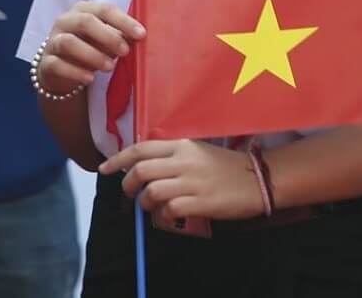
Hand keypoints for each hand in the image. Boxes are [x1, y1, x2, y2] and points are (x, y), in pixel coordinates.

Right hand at [38, 1, 143, 95]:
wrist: (59, 71)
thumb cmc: (88, 48)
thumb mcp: (105, 40)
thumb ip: (120, 36)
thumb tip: (140, 38)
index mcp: (83, 10)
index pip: (105, 9)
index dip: (124, 21)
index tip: (141, 34)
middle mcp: (66, 21)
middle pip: (85, 22)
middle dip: (108, 36)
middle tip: (125, 51)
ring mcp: (53, 41)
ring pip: (69, 43)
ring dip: (92, 54)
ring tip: (109, 67)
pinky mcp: (45, 63)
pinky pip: (57, 65)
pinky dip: (75, 72)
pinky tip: (90, 79)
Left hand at [99, 139, 263, 221]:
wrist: (256, 178)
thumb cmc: (225, 165)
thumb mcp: (197, 152)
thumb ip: (173, 156)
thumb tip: (144, 167)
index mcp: (182, 145)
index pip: (141, 148)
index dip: (118, 158)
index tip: (104, 168)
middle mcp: (184, 160)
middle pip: (141, 170)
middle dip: (127, 185)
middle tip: (129, 194)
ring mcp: (192, 181)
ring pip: (152, 191)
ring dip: (145, 203)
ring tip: (151, 207)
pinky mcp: (201, 202)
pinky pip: (169, 210)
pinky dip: (162, 216)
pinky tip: (168, 216)